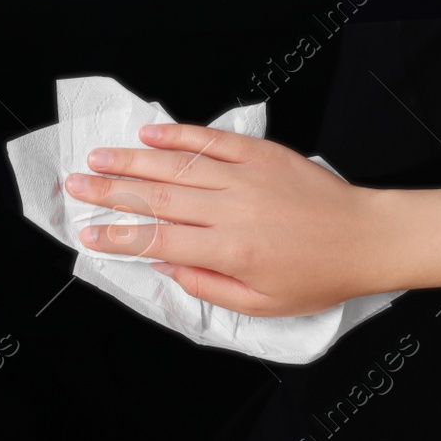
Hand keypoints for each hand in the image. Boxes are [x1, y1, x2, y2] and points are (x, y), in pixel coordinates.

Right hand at [63, 124, 399, 315]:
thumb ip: (207, 286)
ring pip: (175, 166)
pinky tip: (149, 135)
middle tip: (75, 186)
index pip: (157, 240)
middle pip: (155, 198)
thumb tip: (166, 266)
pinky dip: (178, 136)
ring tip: (97, 157)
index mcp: (229, 251)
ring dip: (131, 161)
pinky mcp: (262, 155)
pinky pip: (211, 141)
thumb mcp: (261, 304)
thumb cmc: (318, 276)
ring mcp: (245, 178)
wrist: (365, 238)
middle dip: (109, 192)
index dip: (117, 236)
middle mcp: (231, 210)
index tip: (88, 234)